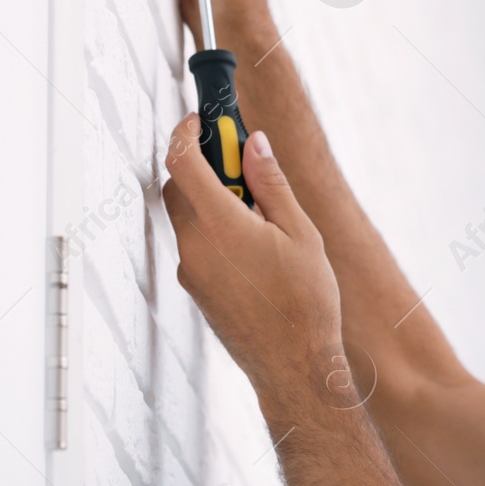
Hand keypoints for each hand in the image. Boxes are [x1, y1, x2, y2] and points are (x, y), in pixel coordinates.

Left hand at [162, 113, 340, 400]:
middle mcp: (196, 246)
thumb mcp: (300, 233)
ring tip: (260, 213)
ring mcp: (191, 270)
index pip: (182, 162)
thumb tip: (253, 143)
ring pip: (187, 216)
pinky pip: (196, 243)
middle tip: (243, 163)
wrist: (293, 366)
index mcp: (222, 226)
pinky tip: (255, 246)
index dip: (187, 132)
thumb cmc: (306, 303)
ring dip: (211, 199)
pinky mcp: (195, 288)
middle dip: (204, 165)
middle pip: (179, 187)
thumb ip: (271, 183)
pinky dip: (214, 228)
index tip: (202, 119)